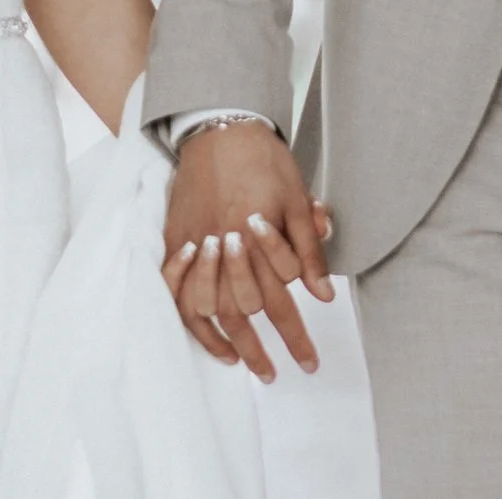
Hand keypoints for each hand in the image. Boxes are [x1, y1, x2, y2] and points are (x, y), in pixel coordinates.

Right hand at [160, 120, 334, 381]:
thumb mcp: (297, 199)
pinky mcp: (177, 241)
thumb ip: (309, 250)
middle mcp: (225, 247)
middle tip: (282, 373)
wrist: (219, 129)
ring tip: (250, 367)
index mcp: (258, 238)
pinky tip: (213, 340)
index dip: (296, 335)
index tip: (309, 361)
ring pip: (209, 309)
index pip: (280, 301)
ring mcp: (196, 246)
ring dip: (230, 343)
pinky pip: (178, 292)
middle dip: (266, 348)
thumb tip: (324, 295)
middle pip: (243, 313)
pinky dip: (193, 321)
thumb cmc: (264, 161)